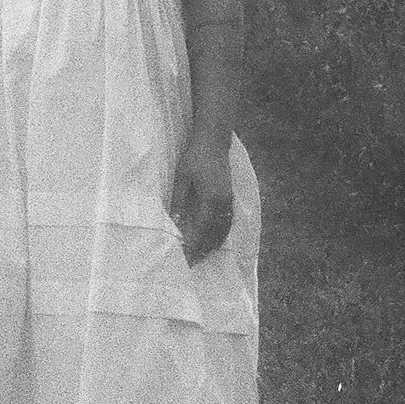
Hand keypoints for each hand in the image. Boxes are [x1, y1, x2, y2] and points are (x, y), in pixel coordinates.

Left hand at [165, 137, 234, 265]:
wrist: (214, 140)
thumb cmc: (195, 157)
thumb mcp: (181, 178)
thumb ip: (178, 201)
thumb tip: (174, 223)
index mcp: (211, 199)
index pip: (201, 229)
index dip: (193, 245)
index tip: (184, 257)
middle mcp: (224, 203)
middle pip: (214, 234)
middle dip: (203, 250)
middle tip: (192, 263)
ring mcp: (229, 200)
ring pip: (223, 230)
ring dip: (213, 244)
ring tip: (202, 256)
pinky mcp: (230, 197)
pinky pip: (227, 222)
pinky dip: (220, 235)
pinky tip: (214, 240)